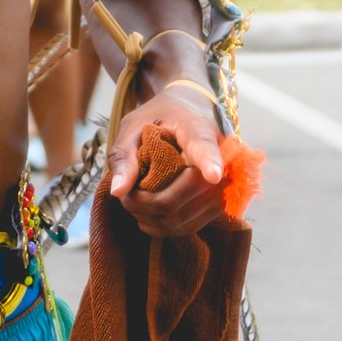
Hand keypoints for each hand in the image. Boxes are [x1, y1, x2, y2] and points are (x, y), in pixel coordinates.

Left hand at [107, 84, 235, 238]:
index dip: (210, 162)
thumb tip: (118, 192)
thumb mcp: (134, 126)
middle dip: (148, 203)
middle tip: (125, 197)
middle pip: (187, 191)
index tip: (213, 175)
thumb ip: (124, 155)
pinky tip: (149, 216)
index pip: (205, 146)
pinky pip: (191, 226)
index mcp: (196, 128)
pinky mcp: (218, 205)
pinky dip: (165, 227)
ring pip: (187, 215)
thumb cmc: (159, 119)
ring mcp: (222, 185)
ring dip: (153, 219)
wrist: (191, 113)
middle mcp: (220, 157)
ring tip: (134, 205)